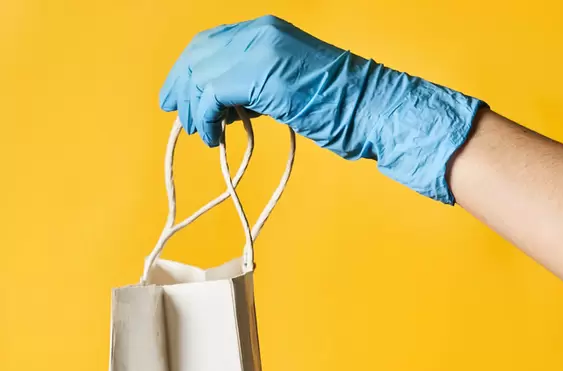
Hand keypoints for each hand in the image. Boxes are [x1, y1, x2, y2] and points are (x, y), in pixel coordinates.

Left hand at [159, 16, 484, 203]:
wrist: (373, 109)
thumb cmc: (341, 108)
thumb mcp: (289, 87)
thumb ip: (256, 86)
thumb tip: (226, 104)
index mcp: (266, 30)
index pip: (210, 42)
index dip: (187, 69)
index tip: (177, 97)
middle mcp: (259, 32)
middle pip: (198, 54)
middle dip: (181, 87)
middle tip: (178, 117)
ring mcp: (260, 51)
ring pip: (199, 74)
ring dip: (194, 109)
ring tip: (203, 134)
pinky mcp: (260, 76)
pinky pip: (211, 93)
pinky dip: (206, 118)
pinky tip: (215, 137)